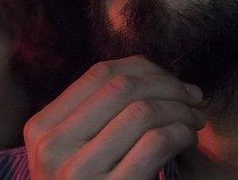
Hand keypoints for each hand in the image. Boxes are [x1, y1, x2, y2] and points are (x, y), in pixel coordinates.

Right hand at [23, 55, 204, 178]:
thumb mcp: (68, 153)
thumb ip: (90, 115)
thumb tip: (144, 71)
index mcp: (42, 128)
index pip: (98, 74)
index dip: (142, 68)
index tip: (169, 79)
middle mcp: (54, 146)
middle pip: (122, 87)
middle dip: (167, 84)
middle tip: (192, 96)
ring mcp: (80, 171)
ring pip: (142, 112)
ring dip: (180, 109)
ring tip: (195, 119)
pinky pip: (156, 144)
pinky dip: (181, 133)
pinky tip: (188, 139)